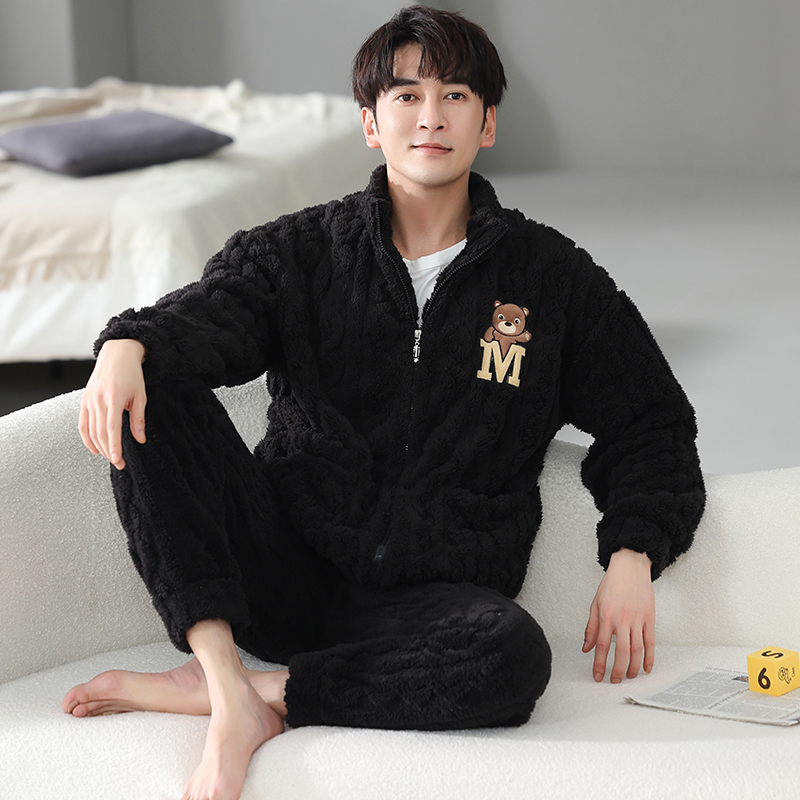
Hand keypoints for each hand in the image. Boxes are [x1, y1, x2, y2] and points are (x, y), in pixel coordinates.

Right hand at [78, 339, 146, 469]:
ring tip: (111, 458)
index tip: (118, 460)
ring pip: (91, 431)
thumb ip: (138, 419)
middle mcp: (98, 400)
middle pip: (100, 433)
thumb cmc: (132, 374)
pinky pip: (82, 424)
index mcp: (114, 398)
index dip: (114, 446)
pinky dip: (87, 438)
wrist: (116, 354)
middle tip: (120, 464)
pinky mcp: (84, 401)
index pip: (112, 428)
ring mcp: (88, 400)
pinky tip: (95, 449)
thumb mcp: (140, 396)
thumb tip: (140, 440)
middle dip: (109, 451)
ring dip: (100, 447)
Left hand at [582, 547, 654, 683]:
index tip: (598, 675)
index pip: (602, 646)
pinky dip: (650, 657)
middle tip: (614, 680)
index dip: (599, 664)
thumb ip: (591, 627)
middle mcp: (622, 619)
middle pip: (621, 652)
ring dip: (633, 667)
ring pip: (637, 650)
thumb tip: (586, 647)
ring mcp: (637, 620)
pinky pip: (651, 642)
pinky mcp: (650, 619)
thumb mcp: (595, 604)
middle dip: (617, 671)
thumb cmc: (612, 583)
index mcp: (606, 616)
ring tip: (629, 677)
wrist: (630, 567)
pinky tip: (646, 668)